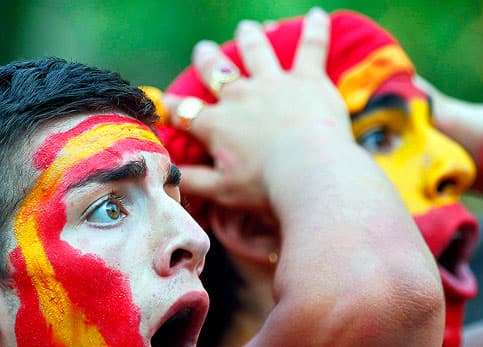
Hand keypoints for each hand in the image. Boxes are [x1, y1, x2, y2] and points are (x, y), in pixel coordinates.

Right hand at [167, 7, 353, 208]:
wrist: (311, 174)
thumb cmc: (265, 187)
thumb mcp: (221, 192)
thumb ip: (191, 181)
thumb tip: (167, 173)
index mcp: (217, 125)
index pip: (184, 112)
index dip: (171, 107)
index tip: (163, 103)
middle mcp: (241, 96)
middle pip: (216, 72)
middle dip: (206, 60)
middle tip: (202, 50)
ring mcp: (274, 83)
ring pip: (256, 52)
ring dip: (249, 39)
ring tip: (245, 29)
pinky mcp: (308, 79)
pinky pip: (312, 47)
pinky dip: (316, 30)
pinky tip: (317, 16)